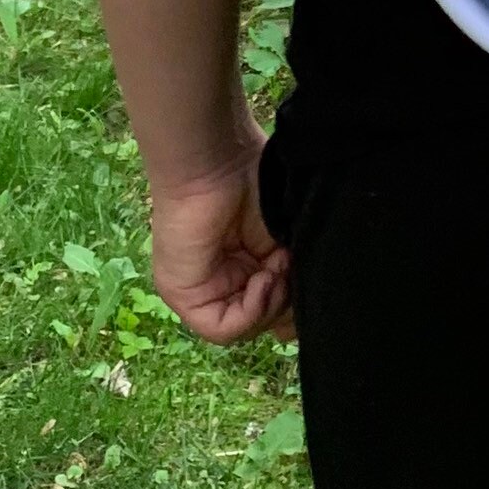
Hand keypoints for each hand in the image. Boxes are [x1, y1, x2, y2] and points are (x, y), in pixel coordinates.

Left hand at [149, 123, 293, 345]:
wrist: (220, 158)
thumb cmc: (254, 181)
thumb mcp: (284, 239)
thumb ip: (290, 278)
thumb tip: (294, 326)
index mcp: (242, 266)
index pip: (267, 312)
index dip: (290, 307)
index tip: (304, 279)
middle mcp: (219, 281)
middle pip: (258, 323)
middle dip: (283, 304)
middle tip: (291, 268)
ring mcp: (198, 290)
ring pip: (241, 330)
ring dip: (270, 303)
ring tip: (278, 266)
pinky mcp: (184, 294)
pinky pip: (220, 328)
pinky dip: (251, 311)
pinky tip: (262, 278)